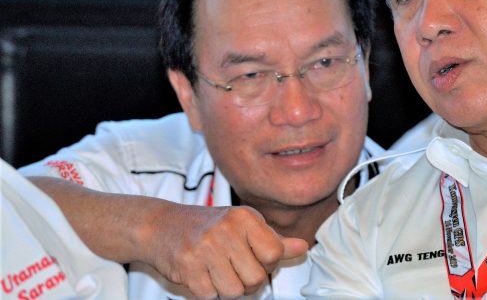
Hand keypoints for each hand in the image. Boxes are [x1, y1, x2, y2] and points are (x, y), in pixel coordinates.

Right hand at [138, 203, 308, 297]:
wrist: (161, 226)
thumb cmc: (208, 227)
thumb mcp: (243, 225)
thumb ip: (274, 240)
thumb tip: (302, 247)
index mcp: (245, 217)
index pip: (275, 253)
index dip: (267, 263)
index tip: (254, 258)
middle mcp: (226, 230)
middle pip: (256, 278)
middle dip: (247, 282)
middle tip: (233, 270)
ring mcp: (205, 249)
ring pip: (234, 292)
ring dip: (227, 289)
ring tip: (217, 271)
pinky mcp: (187, 267)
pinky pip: (210, 297)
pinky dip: (207, 292)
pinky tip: (201, 274)